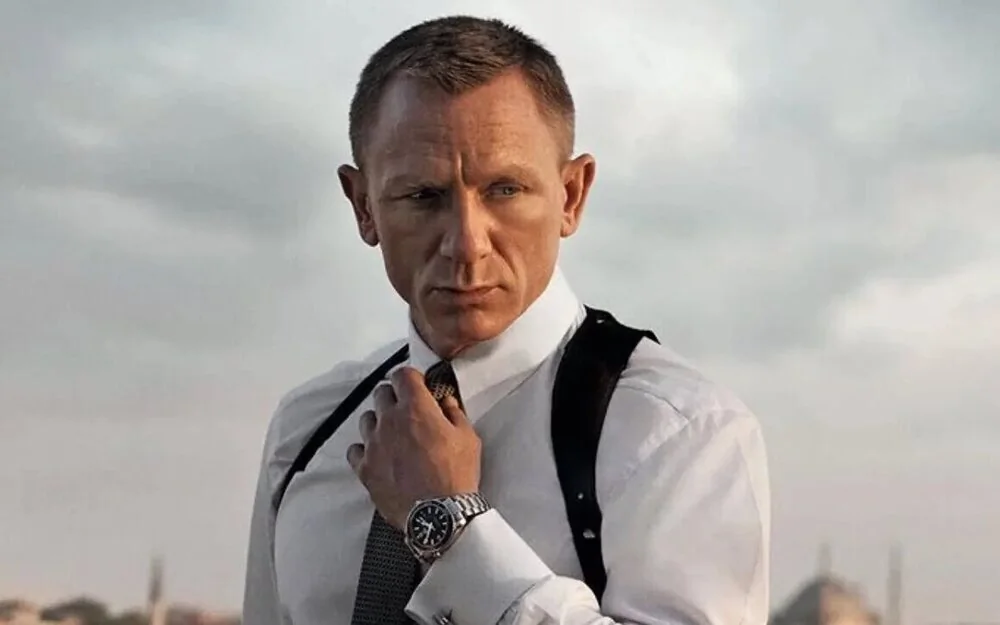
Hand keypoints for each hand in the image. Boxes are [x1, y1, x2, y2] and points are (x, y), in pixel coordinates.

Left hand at [346, 366, 481, 528]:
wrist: (438, 515)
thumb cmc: (456, 475)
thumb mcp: (468, 438)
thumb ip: (454, 412)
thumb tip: (445, 400)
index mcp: (416, 407)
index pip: (402, 374)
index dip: (410, 377)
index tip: (416, 385)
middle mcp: (390, 420)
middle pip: (381, 393)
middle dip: (394, 396)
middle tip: (406, 409)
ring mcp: (373, 444)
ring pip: (366, 419)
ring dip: (379, 421)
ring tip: (392, 434)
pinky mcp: (364, 468)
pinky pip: (355, 449)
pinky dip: (364, 449)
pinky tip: (377, 455)